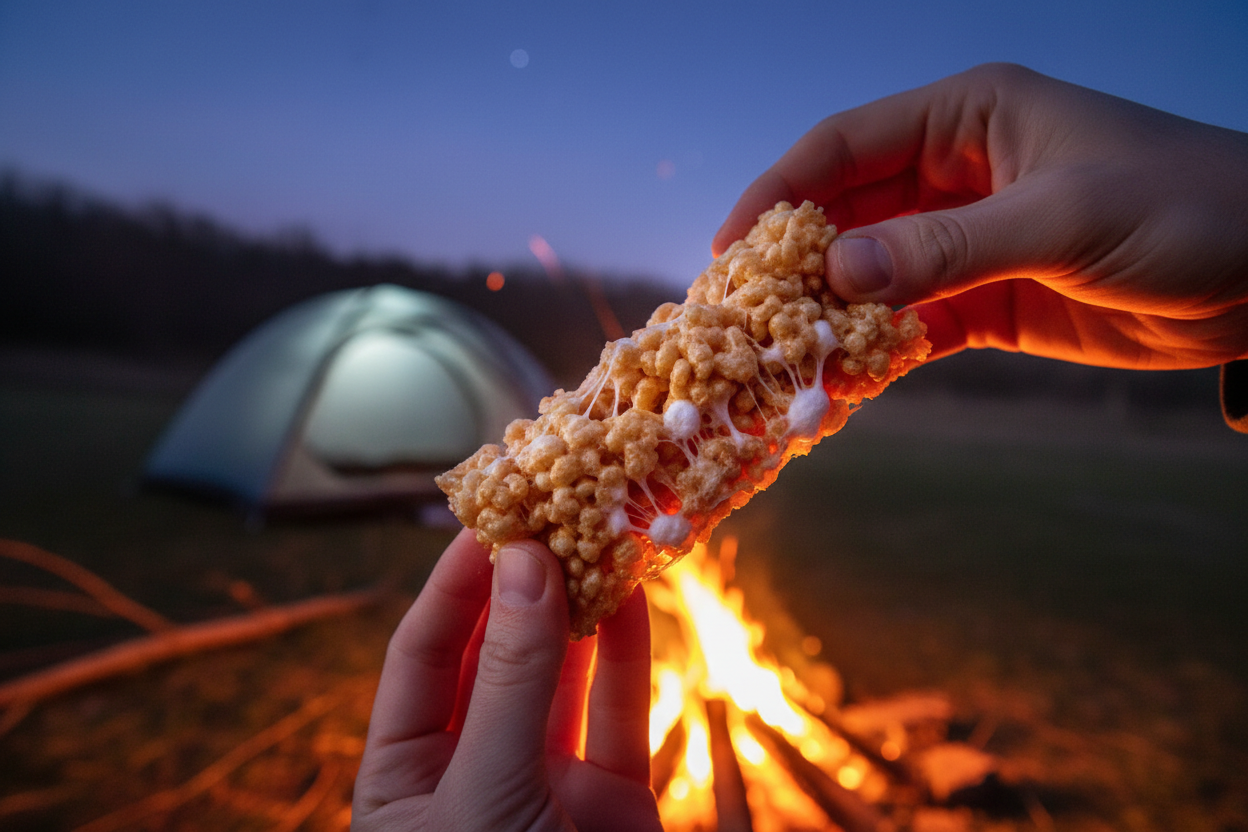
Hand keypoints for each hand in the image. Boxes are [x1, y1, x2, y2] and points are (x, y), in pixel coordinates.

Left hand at [352, 529, 660, 831]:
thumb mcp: (486, 790)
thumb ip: (512, 679)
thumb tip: (527, 563)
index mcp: (404, 777)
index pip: (422, 655)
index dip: (456, 583)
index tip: (493, 518)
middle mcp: (471, 770)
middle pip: (494, 655)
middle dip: (523, 585)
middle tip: (551, 514)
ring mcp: (544, 782)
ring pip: (561, 677)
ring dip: (580, 608)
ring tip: (596, 537)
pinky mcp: (611, 798)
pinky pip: (618, 712)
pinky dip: (626, 654)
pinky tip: (632, 595)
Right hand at [714, 63, 1247, 369]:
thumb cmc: (1182, 207)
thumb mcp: (1061, 218)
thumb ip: (947, 247)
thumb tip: (836, 275)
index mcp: (968, 118)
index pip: (844, 145)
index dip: (779, 191)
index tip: (730, 248)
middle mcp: (957, 173)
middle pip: (847, 214)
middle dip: (796, 263)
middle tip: (742, 317)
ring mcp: (970, 240)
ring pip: (875, 275)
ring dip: (832, 314)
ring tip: (781, 358)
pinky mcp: (989, 301)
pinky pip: (914, 324)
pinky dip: (878, 350)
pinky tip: (845, 380)